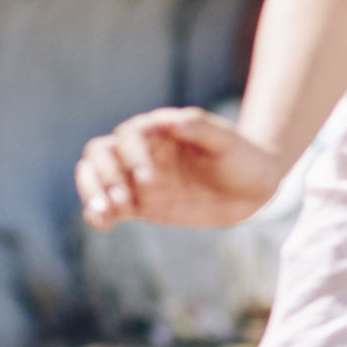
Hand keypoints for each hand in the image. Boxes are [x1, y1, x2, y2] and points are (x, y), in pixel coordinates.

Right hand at [77, 108, 284, 231]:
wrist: (252, 187)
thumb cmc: (241, 157)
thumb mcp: (228, 142)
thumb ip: (201, 129)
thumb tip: (172, 122)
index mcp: (158, 129)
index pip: (128, 136)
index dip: (131, 155)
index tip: (148, 177)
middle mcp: (140, 151)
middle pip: (100, 154)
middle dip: (104, 176)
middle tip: (122, 200)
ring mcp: (136, 178)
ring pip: (95, 179)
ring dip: (93, 194)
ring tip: (105, 214)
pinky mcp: (138, 203)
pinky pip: (108, 208)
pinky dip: (97, 215)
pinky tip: (104, 225)